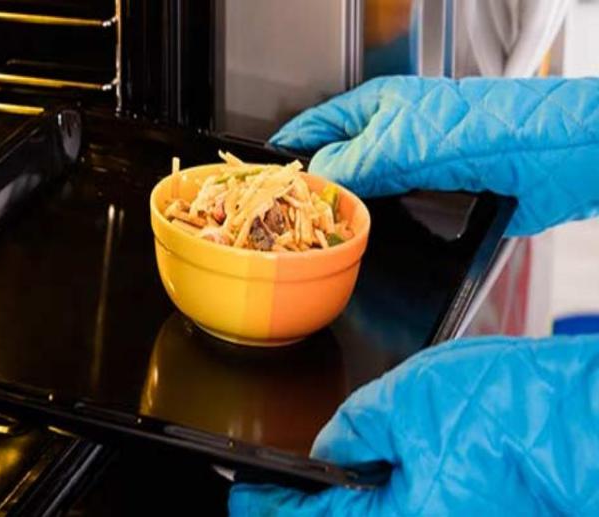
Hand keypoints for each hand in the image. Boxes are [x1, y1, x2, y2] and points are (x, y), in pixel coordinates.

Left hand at [230, 335, 598, 515]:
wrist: (578, 423)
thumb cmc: (506, 412)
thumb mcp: (405, 399)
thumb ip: (352, 427)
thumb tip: (328, 450)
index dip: (263, 504)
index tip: (246, 489)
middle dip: (300, 510)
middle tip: (278, 487)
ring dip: (341, 505)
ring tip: (322, 482)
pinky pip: (402, 516)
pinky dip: (378, 502)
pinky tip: (376, 480)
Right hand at [270, 76, 598, 235]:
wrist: (542, 158)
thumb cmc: (477, 130)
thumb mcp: (396, 143)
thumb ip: (349, 163)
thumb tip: (318, 180)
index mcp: (377, 106)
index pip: (319, 122)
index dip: (292, 144)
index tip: (268, 166)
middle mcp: (391, 134)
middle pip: (338, 159)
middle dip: (315, 183)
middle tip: (288, 207)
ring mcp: (410, 164)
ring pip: (363, 188)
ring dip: (346, 206)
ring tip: (318, 225)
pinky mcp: (430, 193)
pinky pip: (389, 211)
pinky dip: (373, 224)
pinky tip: (360, 234)